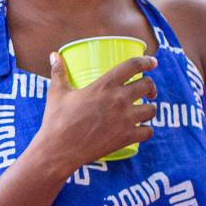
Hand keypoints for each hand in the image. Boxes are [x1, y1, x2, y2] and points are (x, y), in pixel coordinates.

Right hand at [36, 52, 156, 172]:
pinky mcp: (126, 137)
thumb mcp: (57, 93)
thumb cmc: (57, 120)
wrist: (59, 149)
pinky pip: (148, 132)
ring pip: (152, 110)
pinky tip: (141, 129)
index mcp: (105, 85)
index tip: (152, 62)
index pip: (133, 66)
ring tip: (144, 110)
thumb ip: (58, 73)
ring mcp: (125, 119)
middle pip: (147, 86)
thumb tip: (54, 56)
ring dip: (150, 108)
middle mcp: (119, 100)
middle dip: (150, 86)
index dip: (146, 62)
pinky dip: (146, 130)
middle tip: (148, 91)